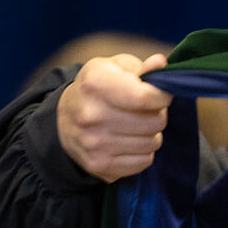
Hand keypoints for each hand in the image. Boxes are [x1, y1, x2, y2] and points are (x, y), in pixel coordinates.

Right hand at [56, 53, 171, 182]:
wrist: (64, 121)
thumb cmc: (97, 89)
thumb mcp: (113, 68)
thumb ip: (141, 67)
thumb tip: (161, 63)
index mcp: (96, 84)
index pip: (147, 97)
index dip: (163, 96)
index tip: (160, 95)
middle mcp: (92, 115)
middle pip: (155, 121)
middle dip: (157, 114)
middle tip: (145, 110)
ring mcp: (95, 143)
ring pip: (153, 142)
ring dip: (151, 134)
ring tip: (136, 125)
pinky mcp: (100, 164)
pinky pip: (144, 161)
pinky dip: (143, 152)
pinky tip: (129, 141)